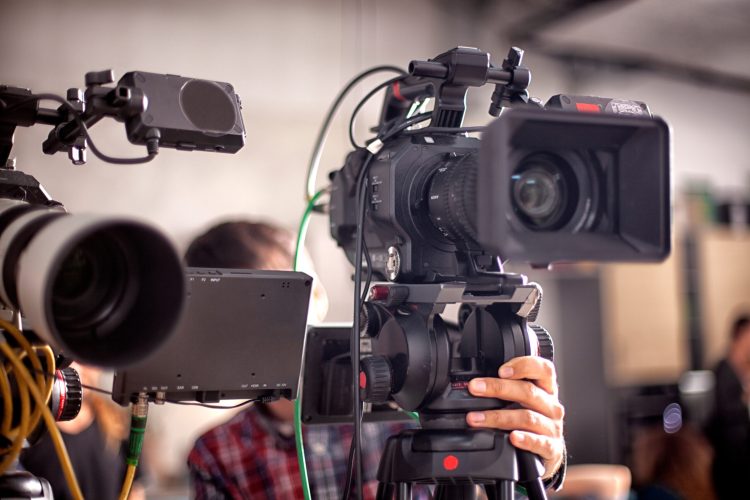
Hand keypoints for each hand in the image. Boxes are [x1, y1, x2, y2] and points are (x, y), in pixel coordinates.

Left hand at [465, 356, 564, 478]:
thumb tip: (478, 383)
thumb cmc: (533, 418)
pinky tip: (512, 438)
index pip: (543, 369)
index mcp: (546, 388)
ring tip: (476, 418)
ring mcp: (552, 427)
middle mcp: (551, 405)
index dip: (523, 366)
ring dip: (498, 417)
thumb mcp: (524, 399)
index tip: (501, 371)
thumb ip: (508, 387)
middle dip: (498, 388)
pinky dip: (526, 439)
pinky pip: (539, 442)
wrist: (548, 449)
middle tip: (475, 388)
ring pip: (527, 417)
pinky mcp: (551, 447)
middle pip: (528, 391)